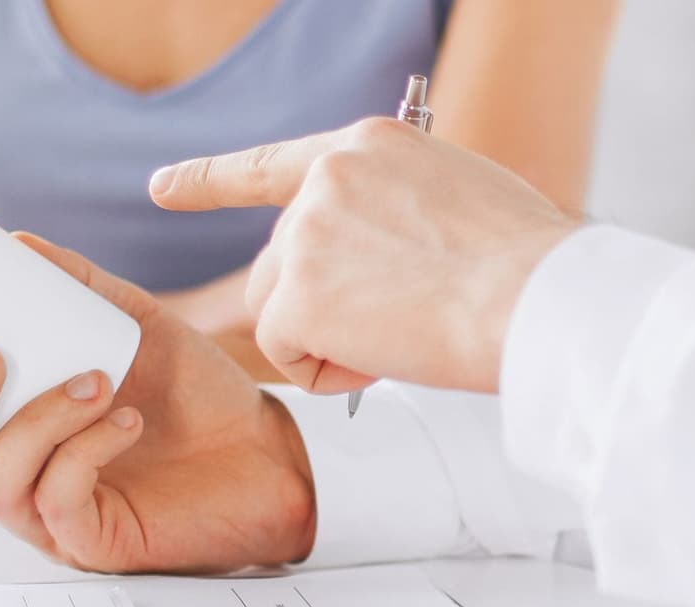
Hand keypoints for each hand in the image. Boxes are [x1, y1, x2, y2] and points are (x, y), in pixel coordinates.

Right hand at [0, 232, 315, 572]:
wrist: (268, 449)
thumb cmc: (196, 397)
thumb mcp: (133, 326)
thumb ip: (77, 287)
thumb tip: (15, 240)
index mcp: (9, 437)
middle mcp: (19, 483)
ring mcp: (54, 520)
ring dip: (34, 423)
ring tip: (92, 379)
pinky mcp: (98, 543)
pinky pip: (61, 502)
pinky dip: (84, 451)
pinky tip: (123, 417)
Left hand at [149, 117, 579, 394]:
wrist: (533, 294)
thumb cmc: (525, 262)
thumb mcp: (459, 195)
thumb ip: (397, 208)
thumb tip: (381, 253)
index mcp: (369, 146)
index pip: (272, 164)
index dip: (210, 179)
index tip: (161, 188)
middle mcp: (326, 180)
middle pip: (282, 262)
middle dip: (322, 305)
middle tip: (401, 317)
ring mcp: (304, 235)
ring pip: (281, 310)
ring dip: (332, 338)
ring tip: (406, 330)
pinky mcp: (294, 293)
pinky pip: (289, 354)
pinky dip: (333, 372)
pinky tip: (388, 352)